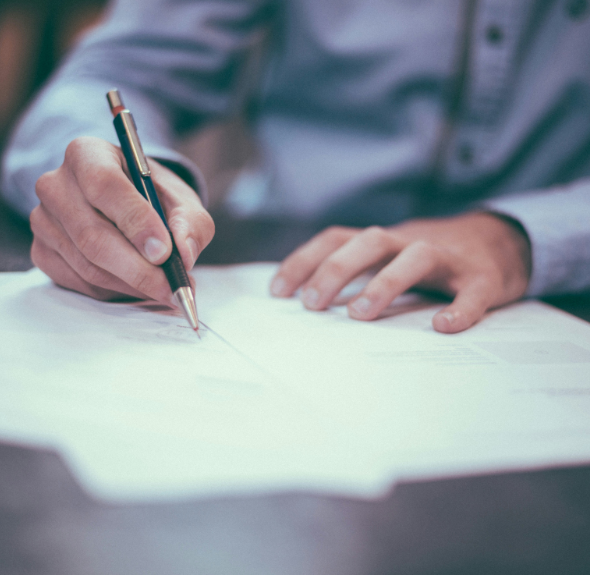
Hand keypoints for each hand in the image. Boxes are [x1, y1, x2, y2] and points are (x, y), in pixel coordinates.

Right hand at [30, 137, 213, 302]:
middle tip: (172, 287)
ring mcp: (44, 221)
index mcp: (87, 154)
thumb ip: (191, 223)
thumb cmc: (155, 198)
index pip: (104, 185)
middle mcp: (56, 185)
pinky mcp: (43, 252)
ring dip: (132, 285)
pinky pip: (80, 283)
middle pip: (92, 235)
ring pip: (88, 266)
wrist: (130, 205)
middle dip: (139, 269)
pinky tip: (140, 287)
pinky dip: (116, 291)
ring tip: (166, 289)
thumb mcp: (182, 201)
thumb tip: (184, 254)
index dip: (136, 222)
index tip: (164, 252)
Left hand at [269, 213, 530, 332]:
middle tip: (311, 304)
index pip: (336, 239)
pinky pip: (473, 291)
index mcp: (384, 241)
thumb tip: (308, 303)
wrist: (500, 242)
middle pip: (370, 241)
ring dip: (385, 282)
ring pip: (416, 257)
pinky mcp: (483, 278)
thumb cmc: (431, 259)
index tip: (277, 292)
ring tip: (359, 314)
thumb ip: (358, 272)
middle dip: (336, 269)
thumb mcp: (390, 257)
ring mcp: (449, 258)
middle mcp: (411, 242)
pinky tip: (444, 327)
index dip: (304, 260)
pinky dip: (460, 308)